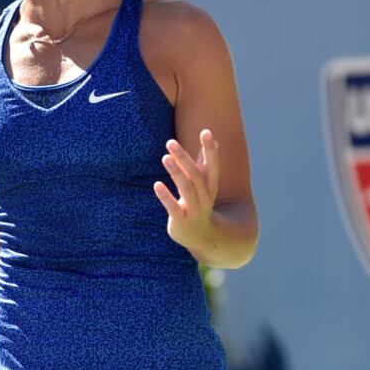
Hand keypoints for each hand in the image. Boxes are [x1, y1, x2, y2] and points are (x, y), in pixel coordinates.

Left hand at [154, 129, 219, 252]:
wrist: (203, 237)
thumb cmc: (200, 204)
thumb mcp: (205, 184)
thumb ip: (206, 163)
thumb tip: (213, 140)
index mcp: (211, 186)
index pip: (213, 165)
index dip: (210, 150)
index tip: (206, 132)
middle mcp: (205, 197)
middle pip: (196, 175)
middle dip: (184, 158)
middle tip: (170, 142)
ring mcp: (194, 210)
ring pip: (187, 189)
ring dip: (176, 173)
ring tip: (165, 157)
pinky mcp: (181, 221)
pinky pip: (174, 208)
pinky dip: (166, 196)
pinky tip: (156, 185)